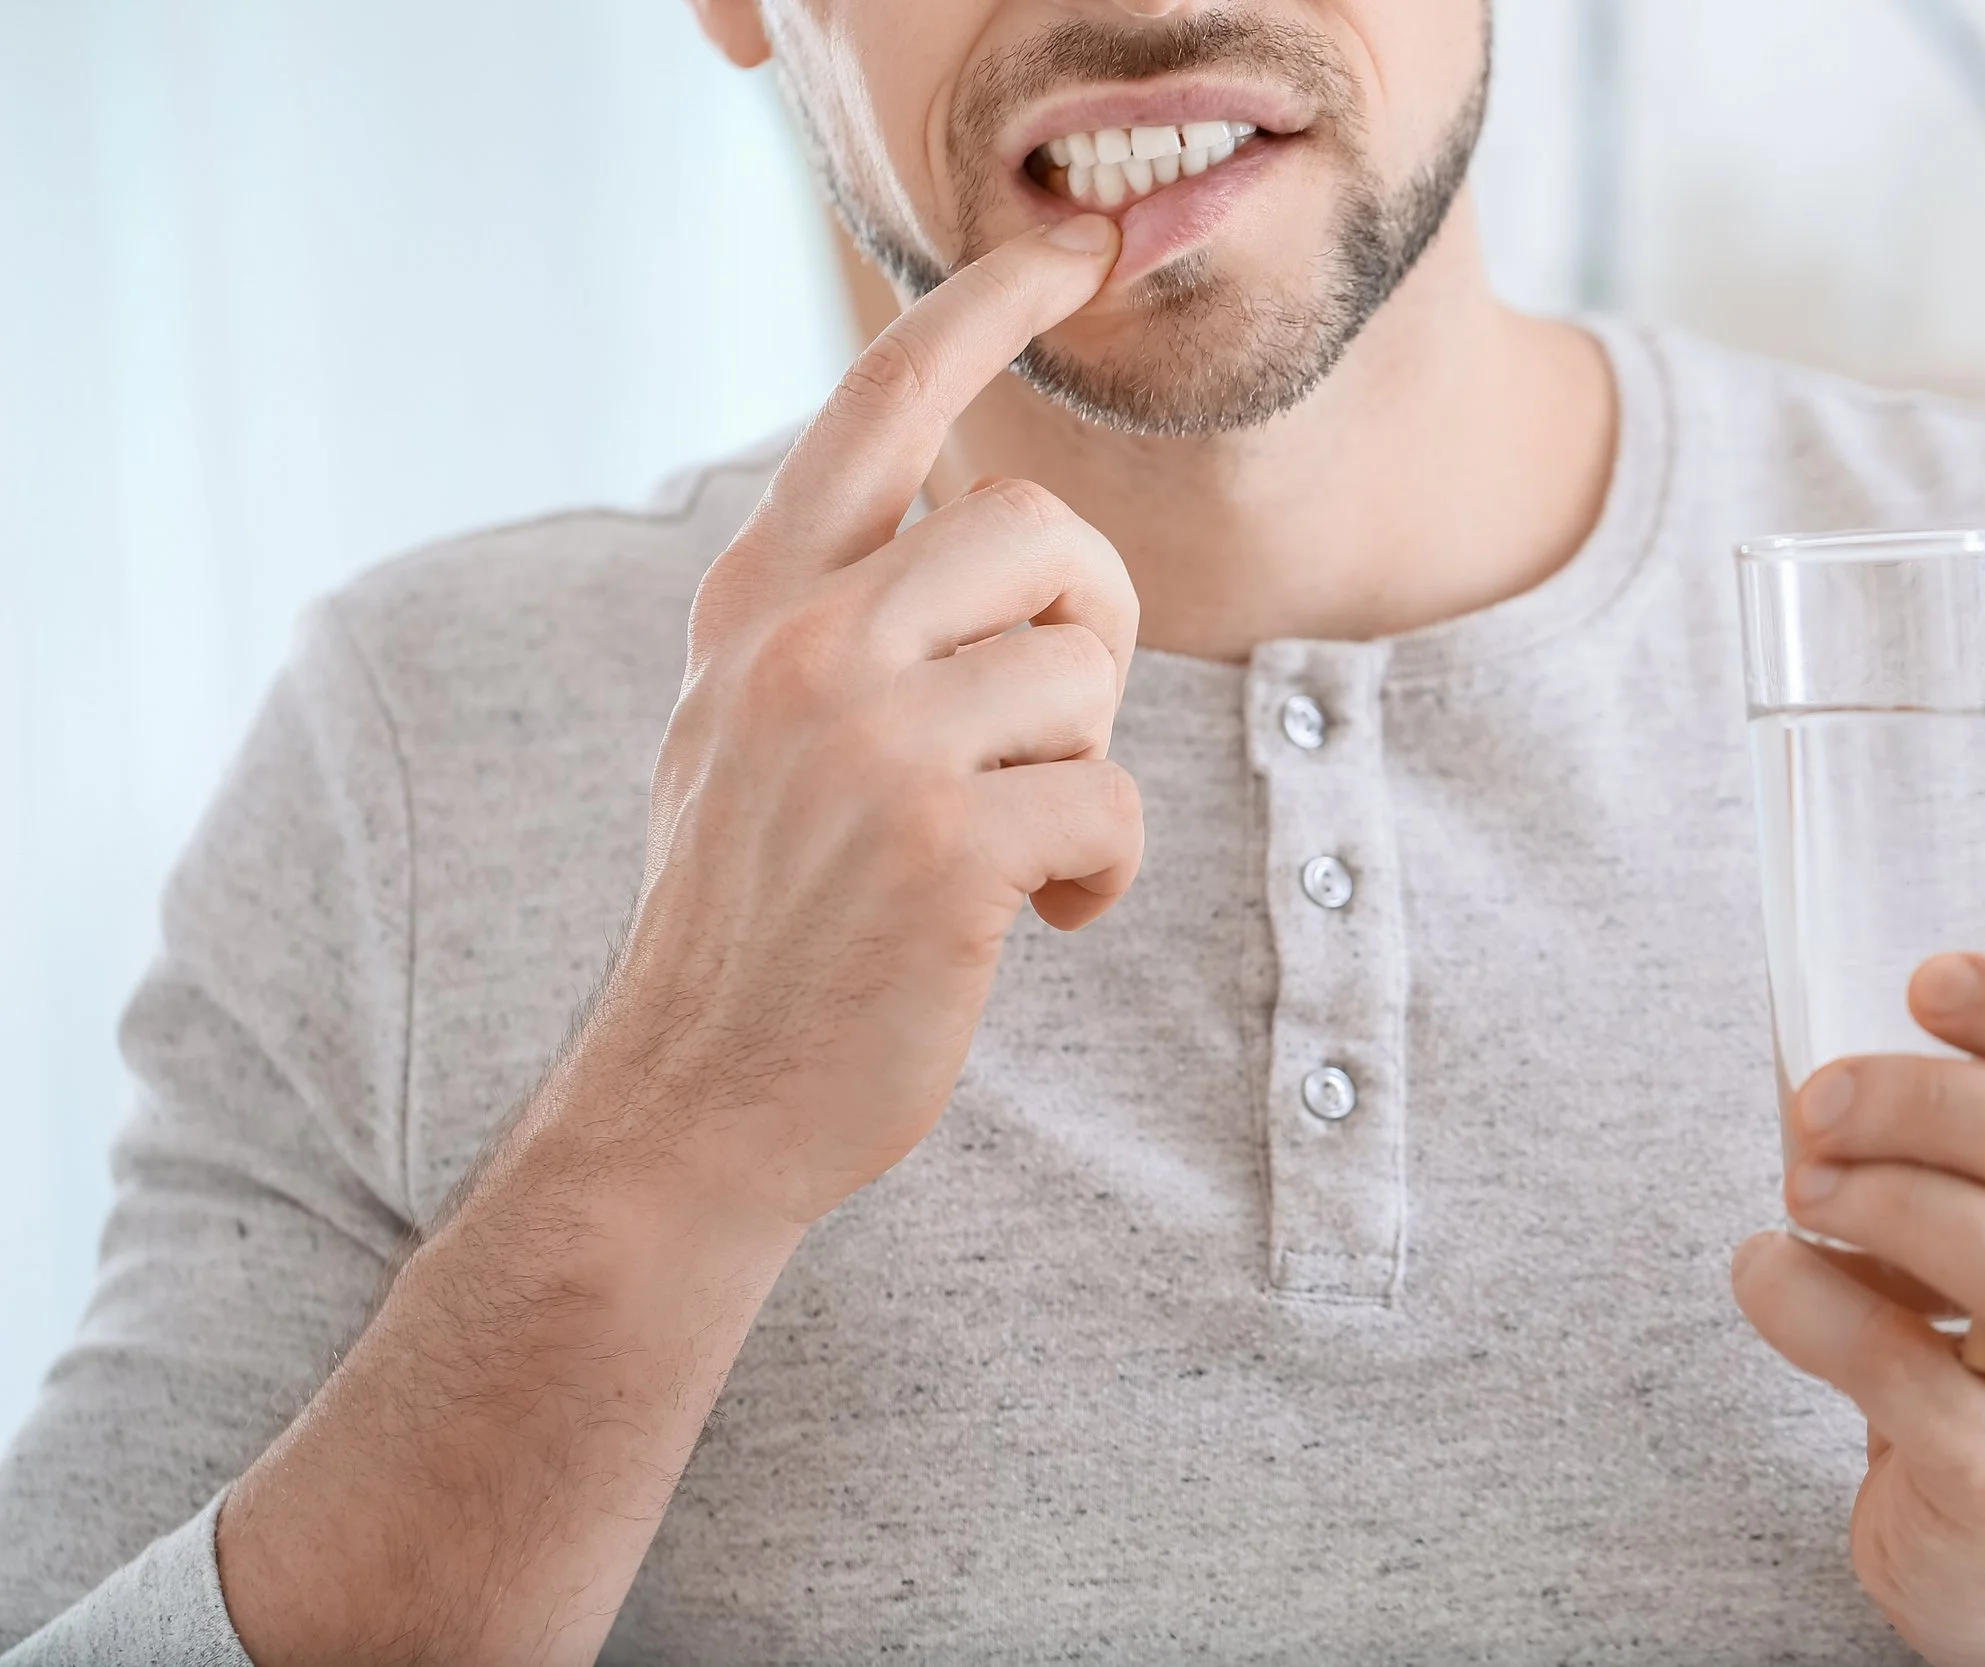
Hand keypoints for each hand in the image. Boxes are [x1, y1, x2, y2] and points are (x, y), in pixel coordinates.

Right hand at [578, 212, 1140, 1226]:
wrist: (691, 1110)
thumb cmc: (756, 924)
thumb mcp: (749, 735)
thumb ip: (838, 626)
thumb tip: (992, 548)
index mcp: (755, 610)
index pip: (875, 410)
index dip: (979, 313)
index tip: (1063, 251)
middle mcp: (800, 649)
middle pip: (1038, 529)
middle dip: (1088, 623)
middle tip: (1055, 722)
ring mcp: (867, 744)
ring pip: (1085, 673)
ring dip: (1083, 767)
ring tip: (1020, 842)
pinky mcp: (944, 850)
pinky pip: (1112, 803)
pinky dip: (1104, 870)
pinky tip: (1045, 914)